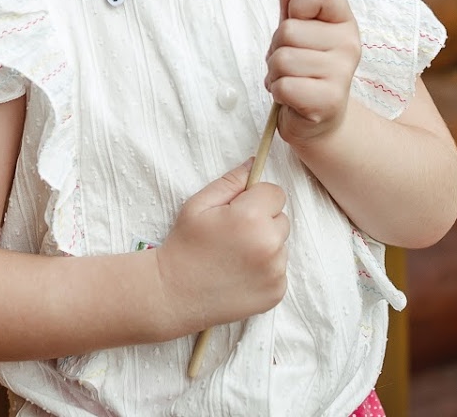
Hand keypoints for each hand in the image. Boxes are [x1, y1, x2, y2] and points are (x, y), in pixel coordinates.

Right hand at [154, 161, 288, 334]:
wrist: (174, 294)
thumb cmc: (184, 245)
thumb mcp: (199, 204)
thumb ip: (230, 181)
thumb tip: (254, 163)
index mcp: (251, 217)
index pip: (275, 193)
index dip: (256, 198)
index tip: (238, 211)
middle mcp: (269, 244)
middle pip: (281, 219)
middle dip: (263, 221)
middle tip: (234, 235)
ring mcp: (275, 272)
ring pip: (281, 245)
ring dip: (265, 246)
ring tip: (234, 256)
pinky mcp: (277, 292)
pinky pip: (279, 270)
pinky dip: (265, 270)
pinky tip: (240, 274)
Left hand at [266, 0, 360, 146]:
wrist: (320, 120)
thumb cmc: (305, 71)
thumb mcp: (298, 32)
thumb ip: (293, 4)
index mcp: (344, 22)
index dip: (298, 5)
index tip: (299, 21)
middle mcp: (349, 45)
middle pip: (289, 29)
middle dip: (277, 47)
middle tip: (291, 64)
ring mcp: (342, 74)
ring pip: (282, 58)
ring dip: (275, 73)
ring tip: (291, 80)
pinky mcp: (329, 101)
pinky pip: (283, 85)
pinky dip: (278, 92)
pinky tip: (292, 98)